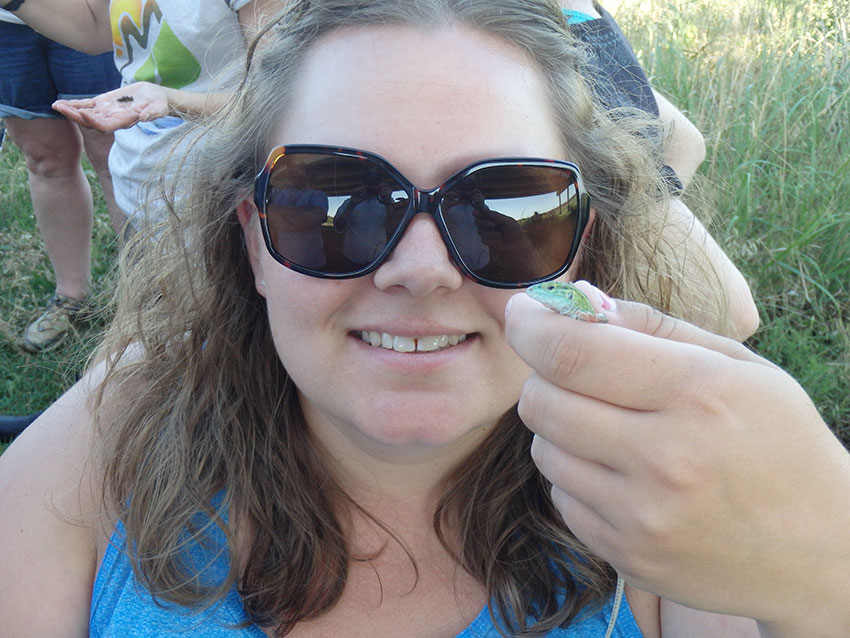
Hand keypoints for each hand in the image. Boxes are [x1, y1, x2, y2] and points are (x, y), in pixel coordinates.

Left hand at [52, 82, 170, 131]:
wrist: (156, 98)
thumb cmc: (159, 103)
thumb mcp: (158, 107)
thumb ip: (152, 113)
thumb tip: (144, 117)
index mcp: (123, 121)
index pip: (105, 126)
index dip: (93, 121)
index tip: (83, 113)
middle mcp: (112, 119)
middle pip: (90, 122)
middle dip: (75, 116)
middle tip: (61, 108)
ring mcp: (106, 111)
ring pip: (85, 114)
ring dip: (71, 111)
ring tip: (56, 105)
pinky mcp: (103, 103)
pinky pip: (86, 105)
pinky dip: (74, 104)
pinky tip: (61, 103)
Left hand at [505, 282, 849, 635]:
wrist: (823, 550)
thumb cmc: (779, 441)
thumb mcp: (736, 365)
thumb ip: (651, 326)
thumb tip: (575, 300)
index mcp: (695, 393)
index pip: (572, 352)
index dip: (531, 325)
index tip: (522, 312)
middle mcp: (664, 458)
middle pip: (542, 400)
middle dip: (544, 377)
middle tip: (575, 374)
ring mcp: (642, 517)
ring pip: (543, 450)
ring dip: (560, 428)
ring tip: (610, 429)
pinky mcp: (628, 556)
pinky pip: (560, 497)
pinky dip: (574, 476)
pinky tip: (619, 475)